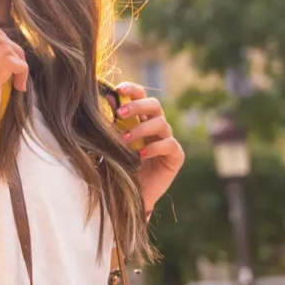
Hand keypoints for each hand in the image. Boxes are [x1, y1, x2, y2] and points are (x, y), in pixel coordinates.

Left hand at [114, 82, 183, 217]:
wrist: (129, 196)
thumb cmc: (117, 167)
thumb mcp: (109, 145)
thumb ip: (110, 124)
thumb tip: (109, 99)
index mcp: (140, 119)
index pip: (141, 97)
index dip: (133, 90)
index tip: (119, 89)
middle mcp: (156, 126)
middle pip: (155, 105)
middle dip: (137, 106)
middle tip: (119, 114)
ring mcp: (167, 140)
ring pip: (161, 123)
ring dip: (141, 129)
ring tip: (124, 139)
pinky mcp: (175, 156)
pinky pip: (170, 144)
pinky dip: (154, 148)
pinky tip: (140, 155)